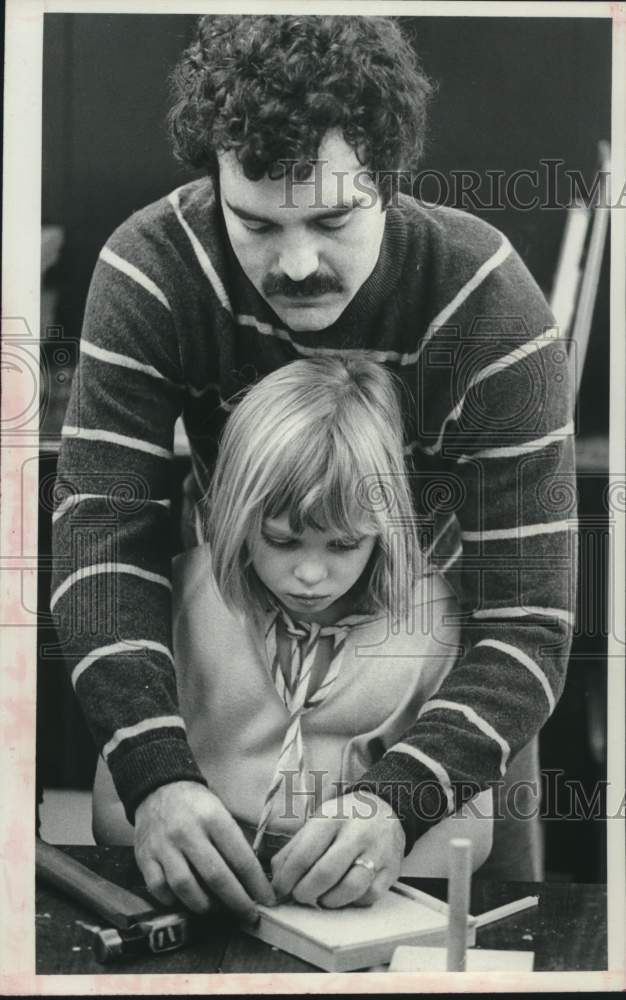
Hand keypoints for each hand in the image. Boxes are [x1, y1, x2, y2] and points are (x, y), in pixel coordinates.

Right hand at [134, 781, 275, 921]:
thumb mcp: (221, 812)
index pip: (240, 858)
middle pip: (216, 877)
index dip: (256, 884)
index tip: (268, 900)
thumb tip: (253, 879)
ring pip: (186, 887)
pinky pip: (159, 888)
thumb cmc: (197, 805)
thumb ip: (234, 842)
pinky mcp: (145, 856)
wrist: (159, 788)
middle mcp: (188, 832)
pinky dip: (173, 900)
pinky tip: (184, 900)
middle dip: (237, 902)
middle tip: (249, 915)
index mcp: (213, 818)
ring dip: (204, 905)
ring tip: (215, 908)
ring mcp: (164, 846)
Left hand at [270, 791, 404, 908]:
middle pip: (326, 873)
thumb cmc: (343, 819)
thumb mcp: (317, 823)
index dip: (288, 878)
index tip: (280, 889)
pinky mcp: (392, 869)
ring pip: (350, 888)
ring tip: (321, 897)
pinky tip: (344, 894)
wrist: (386, 809)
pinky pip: (369, 896)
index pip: (304, 854)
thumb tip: (276, 882)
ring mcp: (377, 851)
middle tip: (299, 895)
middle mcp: (357, 833)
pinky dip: (352, 902)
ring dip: (328, 900)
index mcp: (332, 817)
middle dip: (305, 892)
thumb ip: (294, 850)